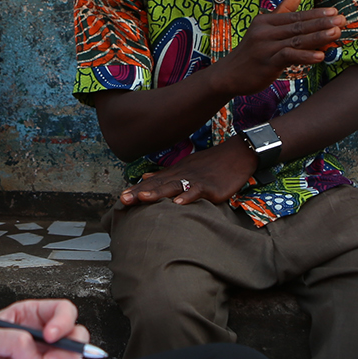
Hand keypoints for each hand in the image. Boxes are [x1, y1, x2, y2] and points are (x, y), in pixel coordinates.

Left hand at [120, 139, 257, 206]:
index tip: (120, 198)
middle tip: (122, 200)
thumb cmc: (211, 164)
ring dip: (157, 193)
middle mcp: (182, 175)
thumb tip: (144, 176)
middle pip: (158, 185)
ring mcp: (195, 180)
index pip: (152, 182)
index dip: (136, 190)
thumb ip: (165, 174)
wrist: (237, 154)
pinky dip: (187, 196)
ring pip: (173, 186)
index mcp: (175, 173)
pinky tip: (178, 204)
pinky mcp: (210, 187)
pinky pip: (197, 191)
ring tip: (142, 199)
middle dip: (140, 192)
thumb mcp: (185, 167)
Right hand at [211, 0, 345, 97]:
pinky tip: (320, 56)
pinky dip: (305, 56)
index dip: (317, 14)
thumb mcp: (265, 28)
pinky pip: (289, 56)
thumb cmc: (252, 52)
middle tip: (342, 20)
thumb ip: (284, 9)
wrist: (229, 75)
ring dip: (318, 37)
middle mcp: (265, 31)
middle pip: (298, 25)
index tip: (335, 13)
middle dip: (322, 23)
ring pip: (296, 40)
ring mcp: (265, 46)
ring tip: (336, 34)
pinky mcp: (266, 62)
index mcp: (266, 20)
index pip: (296, 15)